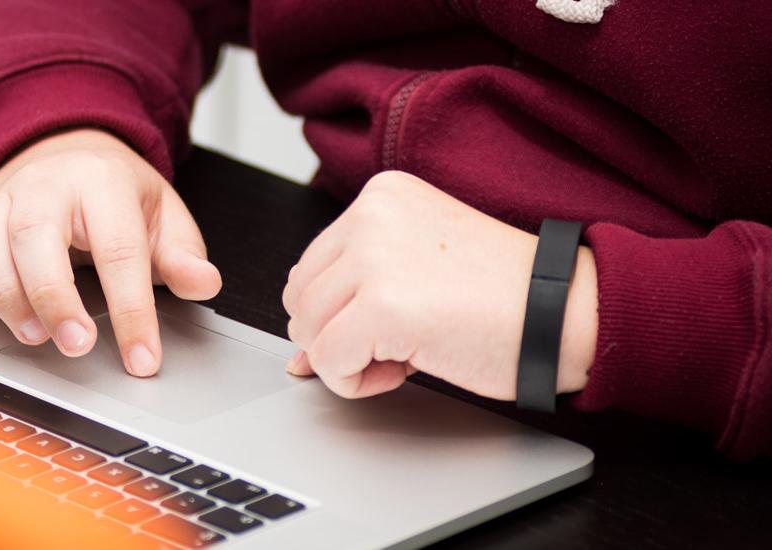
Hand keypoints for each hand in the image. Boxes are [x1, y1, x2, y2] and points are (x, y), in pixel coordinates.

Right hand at [0, 128, 220, 375]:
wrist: (69, 148)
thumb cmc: (115, 193)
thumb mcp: (162, 215)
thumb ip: (183, 254)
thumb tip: (203, 283)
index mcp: (103, 182)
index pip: (119, 249)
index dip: (132, 310)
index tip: (142, 358)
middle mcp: (46, 186)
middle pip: (37, 237)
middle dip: (53, 297)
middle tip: (77, 345)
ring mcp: (1, 198)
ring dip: (4, 294)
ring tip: (34, 335)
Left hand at [281, 171, 596, 400]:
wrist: (567, 312)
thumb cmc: (506, 296)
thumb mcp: (419, 275)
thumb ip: (354, 300)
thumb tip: (299, 357)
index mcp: (380, 198)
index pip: (311, 268)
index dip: (340, 312)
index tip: (390, 322)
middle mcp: (371, 216)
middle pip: (300, 298)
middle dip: (336, 335)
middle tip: (396, 343)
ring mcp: (374, 258)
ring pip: (308, 330)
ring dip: (348, 360)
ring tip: (405, 353)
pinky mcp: (381, 305)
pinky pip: (328, 360)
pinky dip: (355, 382)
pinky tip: (404, 369)